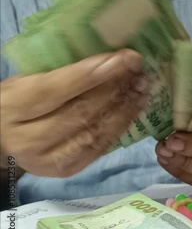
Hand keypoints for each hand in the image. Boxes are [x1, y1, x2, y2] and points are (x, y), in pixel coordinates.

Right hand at [0, 49, 148, 176]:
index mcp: (12, 109)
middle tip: (137, 69)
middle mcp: (28, 139)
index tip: (121, 58)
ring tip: (142, 86)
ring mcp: (49, 159)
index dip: (90, 75)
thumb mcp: (27, 82)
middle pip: (79, 112)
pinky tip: (135, 106)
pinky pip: (101, 145)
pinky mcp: (69, 170)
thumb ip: (59, 74)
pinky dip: (121, 124)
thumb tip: (108, 60)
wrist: (5, 141)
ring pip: (94, 131)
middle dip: (114, 88)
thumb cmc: (20, 102)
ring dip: (124, 107)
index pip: (54, 90)